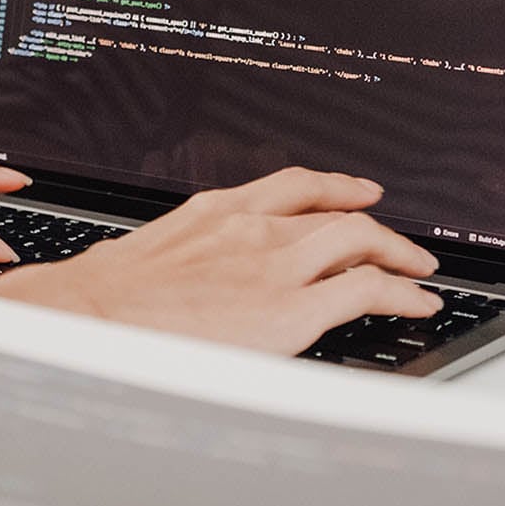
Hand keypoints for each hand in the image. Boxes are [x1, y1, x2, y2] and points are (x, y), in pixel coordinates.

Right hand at [0, 167, 442, 354]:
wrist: (84, 319)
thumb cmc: (99, 301)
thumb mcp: (144, 258)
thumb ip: (178, 262)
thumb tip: (175, 283)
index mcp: (214, 211)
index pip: (292, 186)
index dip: (334, 188)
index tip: (354, 193)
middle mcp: (251, 226)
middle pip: (336, 210)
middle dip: (376, 224)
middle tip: (400, 239)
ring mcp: (274, 264)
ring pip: (361, 240)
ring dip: (399, 252)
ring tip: (421, 267)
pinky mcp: (291, 307)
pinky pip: (367, 290)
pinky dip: (403, 292)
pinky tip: (419, 300)